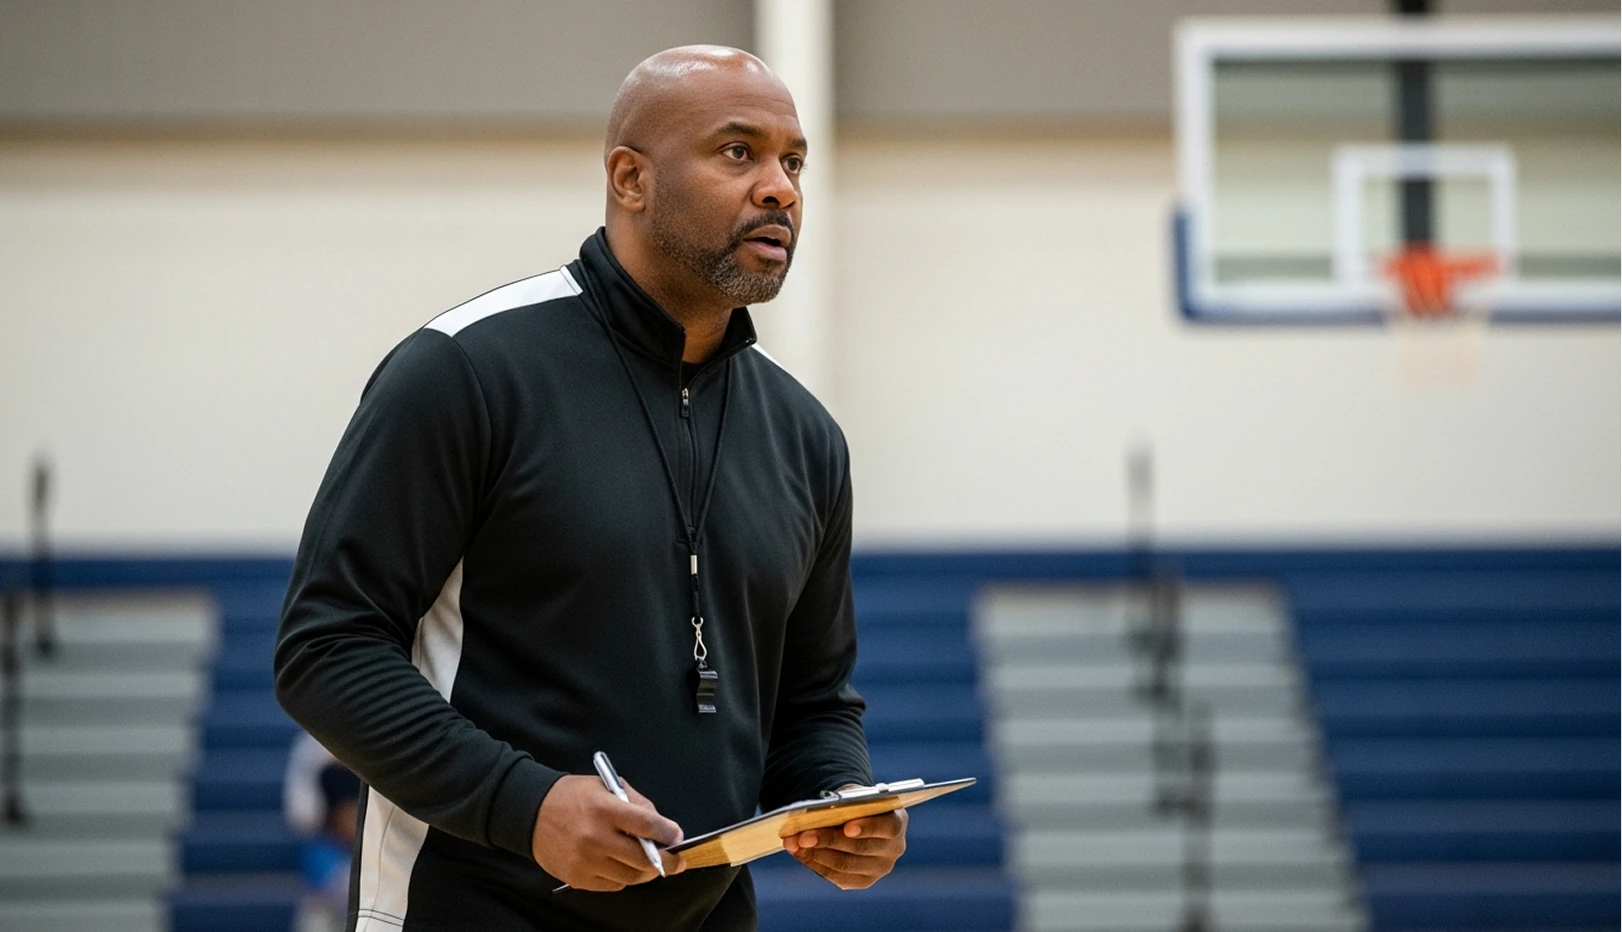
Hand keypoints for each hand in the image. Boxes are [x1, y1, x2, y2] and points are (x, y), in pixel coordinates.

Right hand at [531, 774, 685, 890]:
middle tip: (676, 859)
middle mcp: (595, 837)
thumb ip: (635, 802)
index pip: (646, 824)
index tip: (677, 836)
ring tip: (650, 863)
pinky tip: (621, 865)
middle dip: (667, 860)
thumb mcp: (605, 786)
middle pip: (643, 859)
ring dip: (645, 871)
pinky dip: (623, 877)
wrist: (530, 812)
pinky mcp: (577, 878)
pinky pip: (613, 885)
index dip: (667, 832)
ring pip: (630, 876)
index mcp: (604, 809)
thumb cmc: (572, 796)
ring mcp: (586, 861)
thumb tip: (661, 825)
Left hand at [782, 807, 906, 889]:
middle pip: (860, 848)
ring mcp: (879, 868)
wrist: (860, 819)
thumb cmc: (856, 803)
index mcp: (898, 821)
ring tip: (793, 843)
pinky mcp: (863, 881)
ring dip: (815, 853)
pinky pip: (837, 876)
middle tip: (802, 836)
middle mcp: (894, 849)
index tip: (847, 826)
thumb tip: (817, 813)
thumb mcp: (854, 796)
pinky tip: (799, 853)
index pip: (888, 827)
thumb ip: (844, 803)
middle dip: (828, 840)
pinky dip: (815, 863)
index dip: (868, 827)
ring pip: (845, 864)